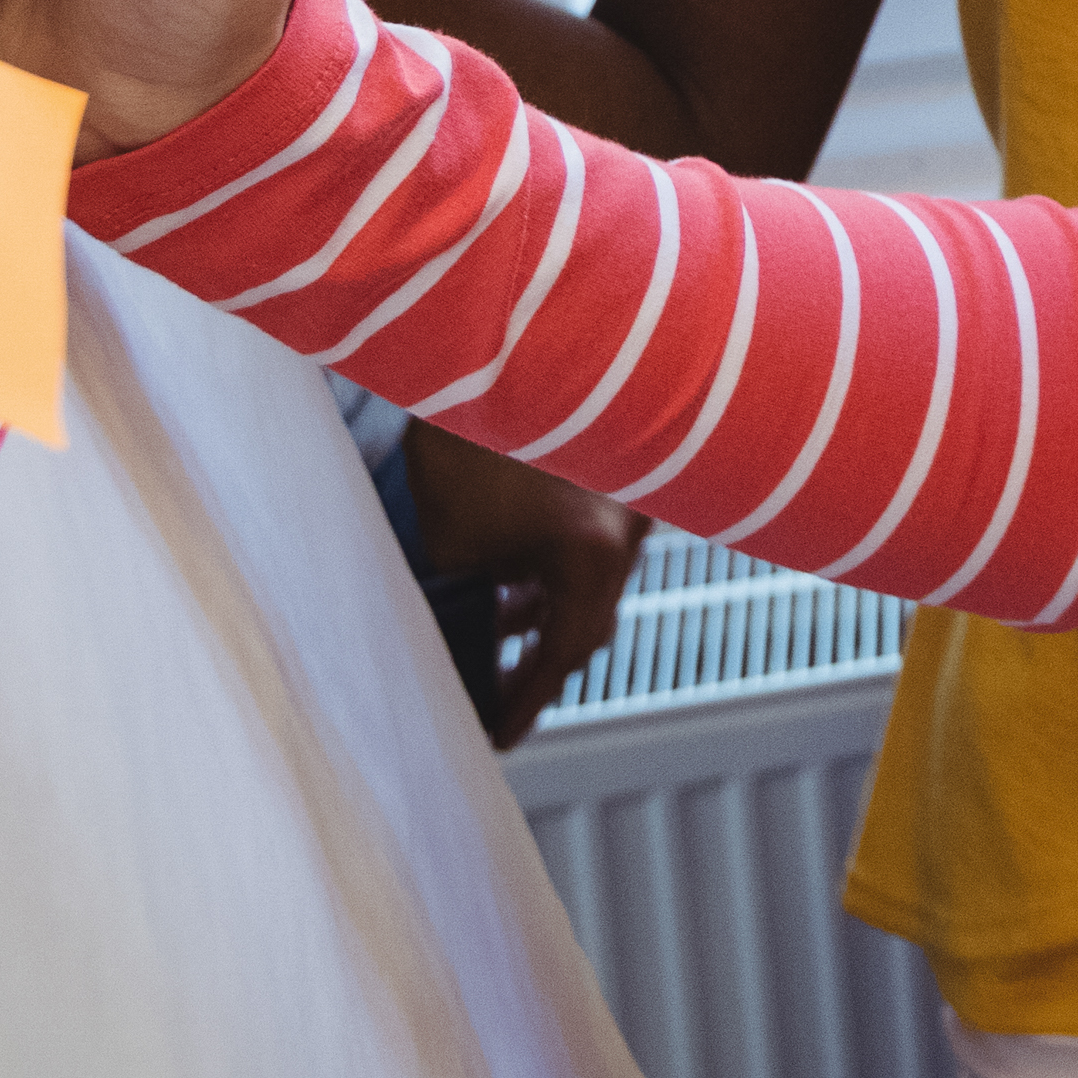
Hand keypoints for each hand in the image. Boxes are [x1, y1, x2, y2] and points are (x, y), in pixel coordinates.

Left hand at [399, 424, 645, 746]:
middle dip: (540, 661)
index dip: (523, 701)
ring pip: (591, 578)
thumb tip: (473, 622)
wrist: (491, 341)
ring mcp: (626, 500)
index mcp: (594, 556)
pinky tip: (513, 573)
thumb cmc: (466, 441)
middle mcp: (626, 529)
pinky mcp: (612, 474)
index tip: (495, 735)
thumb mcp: (451, 543)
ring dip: (547, 607)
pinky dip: (556, 566)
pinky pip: (590, 541)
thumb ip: (472, 594)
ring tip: (496, 631)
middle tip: (497, 694)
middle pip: (590, 621)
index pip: (562, 654)